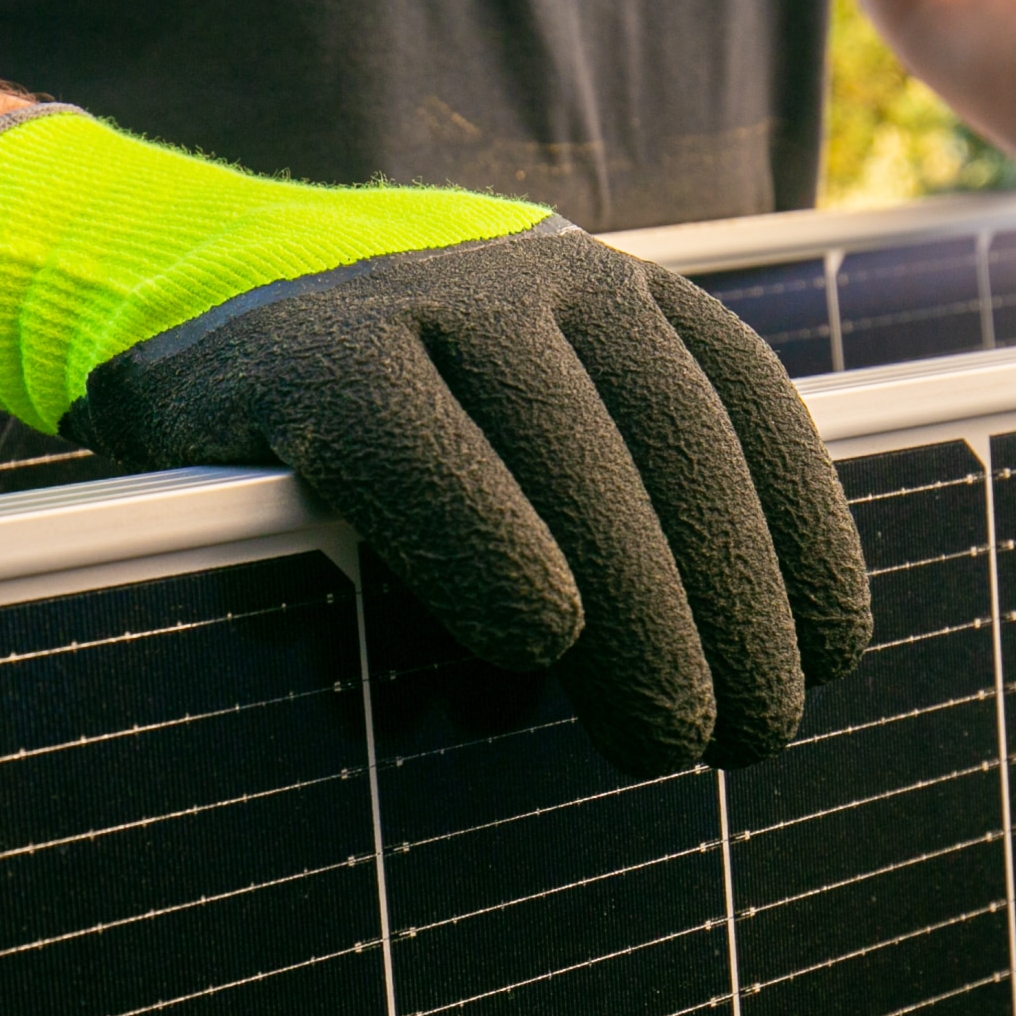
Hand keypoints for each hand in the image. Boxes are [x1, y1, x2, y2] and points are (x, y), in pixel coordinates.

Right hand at [0, 108, 871, 771]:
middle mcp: (548, 277)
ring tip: (664, 737)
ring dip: (639, 610)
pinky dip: (492, 545)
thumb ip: (623, 506)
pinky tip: (536, 639)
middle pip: (675, 445)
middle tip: (749, 738)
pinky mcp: (321, 357)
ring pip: (573, 455)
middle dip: (732, 603)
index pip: (749, 414)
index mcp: (620, 298)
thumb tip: (748, 673)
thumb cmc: (382, 441)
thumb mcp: (524, 441)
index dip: (805, 539)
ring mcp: (433, 302)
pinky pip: (426, 453)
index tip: (830, 659)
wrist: (185, 315)